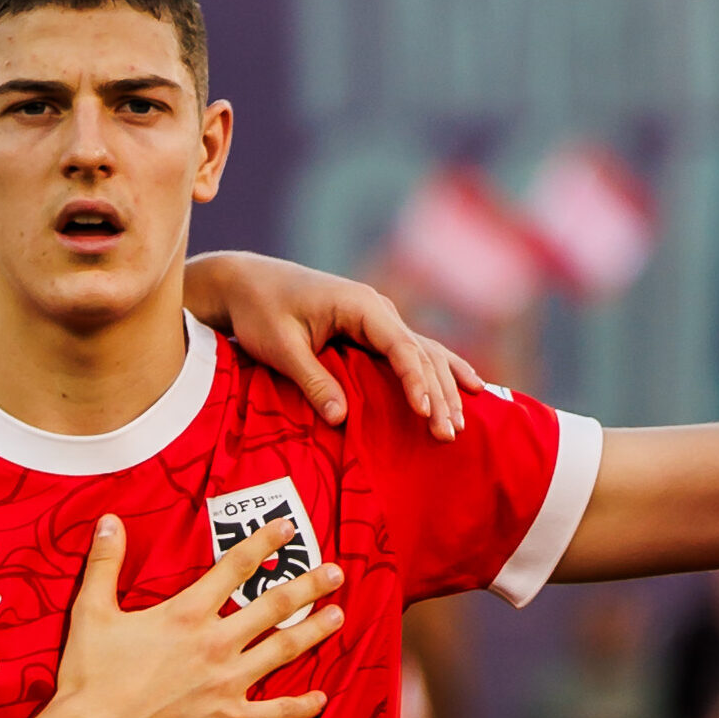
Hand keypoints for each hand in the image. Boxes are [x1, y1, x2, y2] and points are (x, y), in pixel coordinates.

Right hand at [43, 513, 343, 717]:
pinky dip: (303, 705)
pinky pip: (278, 712)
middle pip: (273, 606)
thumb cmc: (89, 678)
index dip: (263, 544)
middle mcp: (216, 644)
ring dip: (315, 631)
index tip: (286, 529)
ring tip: (339, 616)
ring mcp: (229, 684)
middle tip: (336, 573)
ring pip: (285, 651)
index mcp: (186, 614)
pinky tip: (321, 697)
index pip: (234, 568)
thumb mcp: (91, 612)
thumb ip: (105, 563)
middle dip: (308, 586)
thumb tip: (110, 521)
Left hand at [184, 250, 477, 441]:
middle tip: (449, 435)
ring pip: (425, 353)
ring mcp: (379, 318)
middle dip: (439, 394)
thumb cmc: (259, 310)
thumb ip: (312, 380)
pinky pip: (416, 352)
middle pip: (421, 353)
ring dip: (446, 388)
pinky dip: (443, 371)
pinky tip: (472, 387)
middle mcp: (377, 308)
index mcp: (359, 305)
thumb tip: (341, 419)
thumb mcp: (280, 346)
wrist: (246, 283)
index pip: (400, 346)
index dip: (415, 381)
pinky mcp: (374, 330)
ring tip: (460, 426)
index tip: (425, 413)